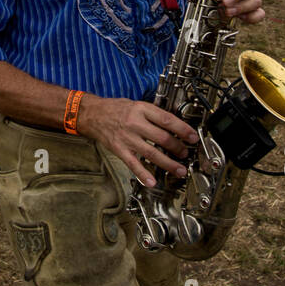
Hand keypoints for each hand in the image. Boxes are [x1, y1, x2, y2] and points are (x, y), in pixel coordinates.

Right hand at [77, 95, 198, 187]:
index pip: (167, 119)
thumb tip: (172, 126)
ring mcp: (127, 137)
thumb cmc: (115, 108)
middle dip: (178, 148)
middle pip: (162, 138)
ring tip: (179, 170)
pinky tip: (152, 181)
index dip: (182, 129)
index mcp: (141, 109)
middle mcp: (135, 123)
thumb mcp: (136, 104)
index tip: (192, 137)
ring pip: (152, 153)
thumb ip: (152, 114)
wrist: (92, 114)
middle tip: (186, 153)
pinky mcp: (119, 149)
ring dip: (168, 163)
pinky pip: (133, 163)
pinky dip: (143, 174)